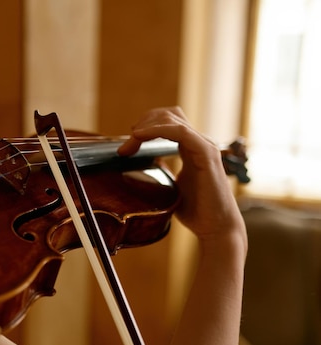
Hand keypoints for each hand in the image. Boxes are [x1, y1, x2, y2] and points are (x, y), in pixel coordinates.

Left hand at [118, 106, 244, 241]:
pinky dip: (157, 130)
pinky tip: (140, 136)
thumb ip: (163, 171)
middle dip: (145, 121)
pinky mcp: (206, 155)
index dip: (148, 124)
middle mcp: (200, 143)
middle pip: (171, 115)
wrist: (216, 228)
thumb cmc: (197, 211)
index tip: (130, 138)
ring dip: (147, 126)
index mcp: (192, 149)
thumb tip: (146, 163)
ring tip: (131, 139)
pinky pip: (180, 132)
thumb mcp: (171, 186)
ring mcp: (204, 147)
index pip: (170, 123)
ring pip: (173, 120)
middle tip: (127, 140)